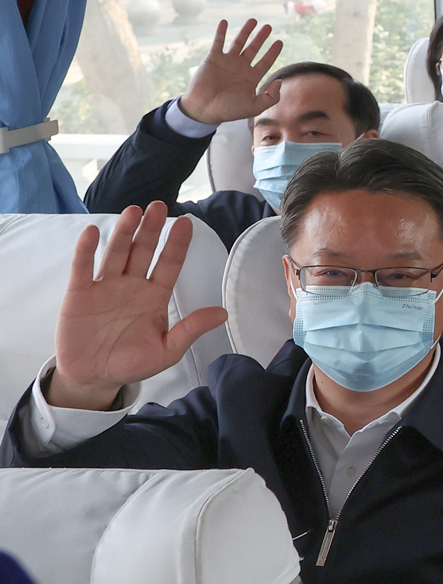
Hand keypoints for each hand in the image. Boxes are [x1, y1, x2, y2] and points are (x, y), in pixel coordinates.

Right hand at [48, 205, 227, 410]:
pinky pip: (83, 267)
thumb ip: (190, 330)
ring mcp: (105, 286)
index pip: (169, 264)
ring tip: (133, 211)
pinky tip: (93, 232)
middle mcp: (132, 285)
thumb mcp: (166, 350)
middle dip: (151, 229)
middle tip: (158, 206)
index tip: (186, 222)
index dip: (177, 244)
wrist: (94, 377)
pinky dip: (87, 250)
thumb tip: (222, 313)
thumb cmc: (132, 363)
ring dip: (124, 232)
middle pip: (143, 251)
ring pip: (116, 253)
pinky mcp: (79, 293)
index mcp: (155, 295)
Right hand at [180, 19, 283, 125]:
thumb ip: (271, 97)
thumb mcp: (255, 106)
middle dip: (261, 38)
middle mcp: (240, 68)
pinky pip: (218, 42)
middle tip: (269, 26)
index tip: (280, 41)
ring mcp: (227, 62)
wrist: (205, 108)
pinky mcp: (213, 59)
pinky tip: (225, 22)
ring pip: (238, 43)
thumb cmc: (229, 110)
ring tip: (253, 20)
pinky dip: (221, 32)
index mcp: (251, 78)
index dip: (273, 52)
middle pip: (253, 49)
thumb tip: (281, 81)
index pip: (265, 62)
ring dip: (245, 31)